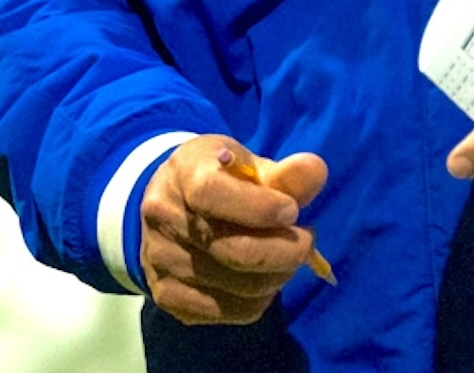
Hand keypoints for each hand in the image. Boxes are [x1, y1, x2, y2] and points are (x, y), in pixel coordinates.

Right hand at [139, 138, 327, 324]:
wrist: (173, 204)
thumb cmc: (221, 177)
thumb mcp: (249, 162)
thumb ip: (284, 172)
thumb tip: (314, 171)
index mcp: (184, 173)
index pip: (211, 194)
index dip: (259, 207)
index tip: (293, 211)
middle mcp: (164, 219)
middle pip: (231, 250)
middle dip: (284, 251)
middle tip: (307, 241)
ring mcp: (159, 262)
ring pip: (233, 286)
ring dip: (276, 276)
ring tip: (288, 258)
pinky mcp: (164, 296)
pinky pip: (222, 311)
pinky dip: (256, 301)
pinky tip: (265, 280)